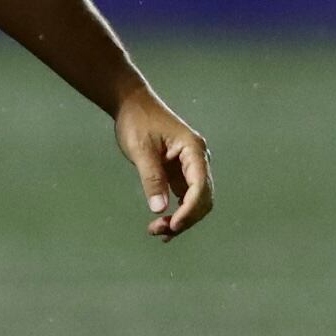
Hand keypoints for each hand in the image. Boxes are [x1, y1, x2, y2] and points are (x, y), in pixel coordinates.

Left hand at [114, 87, 213, 241]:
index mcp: (194, 150)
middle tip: (158, 231)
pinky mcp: (181, 172)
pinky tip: (163, 224)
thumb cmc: (137, 121)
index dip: (189, 210)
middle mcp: (198, 159)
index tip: (173, 225)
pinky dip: (177, 211)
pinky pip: (185, 197)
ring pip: (196, 201)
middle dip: (185, 218)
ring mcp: (191, 167)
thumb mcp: (141, 150)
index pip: (200, 186)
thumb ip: (152, 178)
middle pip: (202, 198)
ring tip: (156, 230)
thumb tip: (160, 208)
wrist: (132, 104)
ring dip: (181, 218)